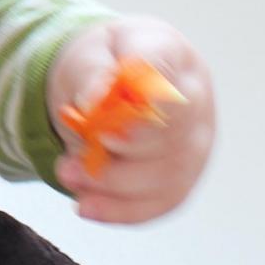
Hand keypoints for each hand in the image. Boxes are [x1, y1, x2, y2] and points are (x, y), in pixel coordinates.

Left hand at [46, 16, 215, 224]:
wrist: (111, 85)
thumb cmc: (105, 64)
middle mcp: (196, 100)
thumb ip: (91, 74)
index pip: (165, 72)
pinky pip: (160, 203)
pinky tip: (86, 206)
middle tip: (72, 155)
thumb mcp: (87, 54)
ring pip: (167, 175)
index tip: (101, 113)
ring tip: (68, 174)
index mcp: (171, 54)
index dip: (138, 98)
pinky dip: (120, 210)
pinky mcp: (183, 179)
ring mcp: (195, 143)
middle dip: (117, 149)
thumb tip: (94, 102)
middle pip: (172, 132)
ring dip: (112, 184)